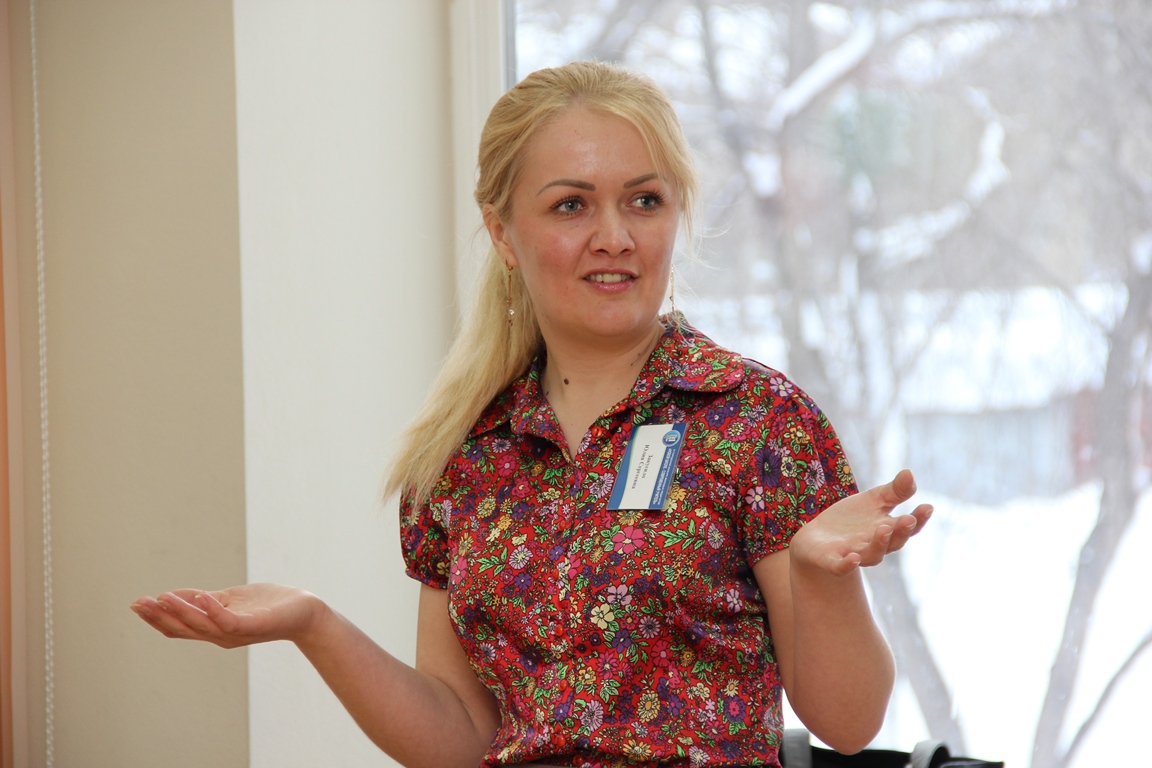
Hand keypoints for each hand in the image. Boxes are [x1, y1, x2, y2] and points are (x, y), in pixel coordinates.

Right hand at [130, 583, 324, 648]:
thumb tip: (173, 595)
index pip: (178, 628)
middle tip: (137, 603)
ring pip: (201, 626)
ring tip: (161, 597)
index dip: (156, 618)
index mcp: (213, 629)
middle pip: (183, 630)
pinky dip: (212, 609)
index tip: (135, 604)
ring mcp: (236, 633)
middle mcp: (221, 636)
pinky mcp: (253, 625)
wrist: (305, 612)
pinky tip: (201, 595)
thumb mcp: (230, 600)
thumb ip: (204, 600)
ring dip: (180, 611)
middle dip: (158, 617)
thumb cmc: (269, 605)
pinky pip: (227, 620)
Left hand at [789, 469, 931, 575]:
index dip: (919, 519)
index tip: (927, 506)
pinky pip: (840, 567)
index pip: (908, 527)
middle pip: (893, 543)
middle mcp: (874, 546)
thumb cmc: (851, 519)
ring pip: (872, 555)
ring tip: (884, 529)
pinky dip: (847, 565)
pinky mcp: (831, 560)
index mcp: (887, 530)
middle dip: (901, 532)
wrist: (817, 535)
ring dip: (879, 544)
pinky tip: (853, 559)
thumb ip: (894, 491)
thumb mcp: (873, 500)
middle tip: (908, 519)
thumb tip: (910, 473)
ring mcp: (853, 554)